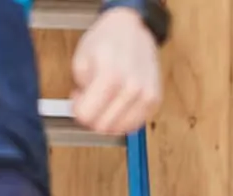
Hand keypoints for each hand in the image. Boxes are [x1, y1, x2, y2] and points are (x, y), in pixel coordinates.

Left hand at [70, 7, 161, 134]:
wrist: (132, 29)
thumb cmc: (107, 40)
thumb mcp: (80, 60)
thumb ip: (79, 91)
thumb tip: (84, 111)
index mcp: (110, 76)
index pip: (86, 116)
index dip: (77, 110)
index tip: (78, 100)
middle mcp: (132, 87)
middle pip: (102, 126)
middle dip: (92, 116)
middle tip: (91, 99)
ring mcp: (146, 95)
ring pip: (119, 130)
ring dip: (108, 120)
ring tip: (105, 100)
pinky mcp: (154, 100)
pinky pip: (134, 125)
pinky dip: (123, 120)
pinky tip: (117, 104)